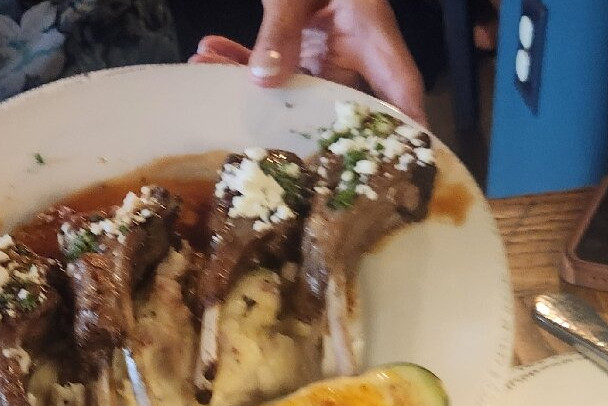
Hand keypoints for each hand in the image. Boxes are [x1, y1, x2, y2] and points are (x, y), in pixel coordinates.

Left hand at [191, 0, 427, 125]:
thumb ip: (281, 31)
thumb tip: (265, 80)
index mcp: (372, 34)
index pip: (399, 93)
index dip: (401, 134)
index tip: (390, 172)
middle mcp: (352, 48)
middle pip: (335, 103)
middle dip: (293, 124)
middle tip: (258, 147)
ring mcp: (324, 43)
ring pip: (293, 84)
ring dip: (249, 87)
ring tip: (210, 86)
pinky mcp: (298, 35)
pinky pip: (271, 58)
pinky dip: (238, 58)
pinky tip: (206, 53)